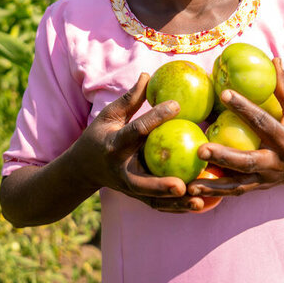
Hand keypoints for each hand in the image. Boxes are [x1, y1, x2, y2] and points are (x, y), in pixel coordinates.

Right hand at [76, 73, 207, 212]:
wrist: (83, 168)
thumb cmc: (100, 135)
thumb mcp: (110, 115)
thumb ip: (130, 99)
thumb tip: (148, 74)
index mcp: (114, 145)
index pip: (136, 130)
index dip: (155, 117)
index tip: (177, 105)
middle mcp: (121, 170)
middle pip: (140, 182)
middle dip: (159, 186)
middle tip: (181, 185)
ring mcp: (128, 187)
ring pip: (152, 200)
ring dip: (174, 204)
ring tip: (198, 201)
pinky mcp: (137, 197)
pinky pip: (159, 205)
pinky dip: (177, 208)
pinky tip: (200, 204)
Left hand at [187, 58, 283, 210]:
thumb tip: (273, 59)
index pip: (263, 123)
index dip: (244, 108)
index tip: (224, 93)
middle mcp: (276, 164)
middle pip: (246, 162)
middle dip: (223, 156)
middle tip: (200, 148)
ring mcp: (266, 179)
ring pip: (238, 185)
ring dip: (213, 185)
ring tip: (189, 183)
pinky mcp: (259, 187)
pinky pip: (235, 192)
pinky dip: (215, 193)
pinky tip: (193, 189)